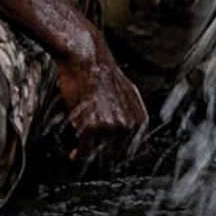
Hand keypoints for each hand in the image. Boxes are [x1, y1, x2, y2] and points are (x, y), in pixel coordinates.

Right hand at [54, 30, 147, 162]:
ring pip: (102, 155)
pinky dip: (79, 154)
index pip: (137, 151)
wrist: (86, 58)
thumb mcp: (129, 94)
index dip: (123, 154)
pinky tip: (75, 153)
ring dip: (92, 155)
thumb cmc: (103, 74)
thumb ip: (133, 116)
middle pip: (119, 156)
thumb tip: (133, 133)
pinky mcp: (91, 126)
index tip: (111, 153)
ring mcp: (110, 127)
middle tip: (95, 151)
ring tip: (85, 149)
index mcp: (140, 119)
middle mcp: (129, 125)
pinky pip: (84, 151)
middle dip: (106, 156)